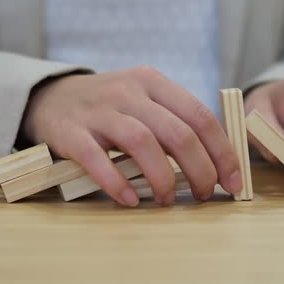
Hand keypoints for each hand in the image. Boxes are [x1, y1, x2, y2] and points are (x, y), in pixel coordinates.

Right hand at [21, 66, 242, 205]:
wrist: (50, 98)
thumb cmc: (108, 108)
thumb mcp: (143, 100)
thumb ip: (174, 122)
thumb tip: (215, 164)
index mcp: (153, 82)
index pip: (200, 116)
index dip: (222, 152)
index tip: (232, 183)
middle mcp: (128, 91)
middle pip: (177, 133)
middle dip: (200, 170)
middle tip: (203, 195)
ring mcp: (98, 110)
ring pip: (142, 143)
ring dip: (162, 179)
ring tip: (167, 200)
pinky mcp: (71, 131)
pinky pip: (97, 159)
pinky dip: (117, 183)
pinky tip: (129, 200)